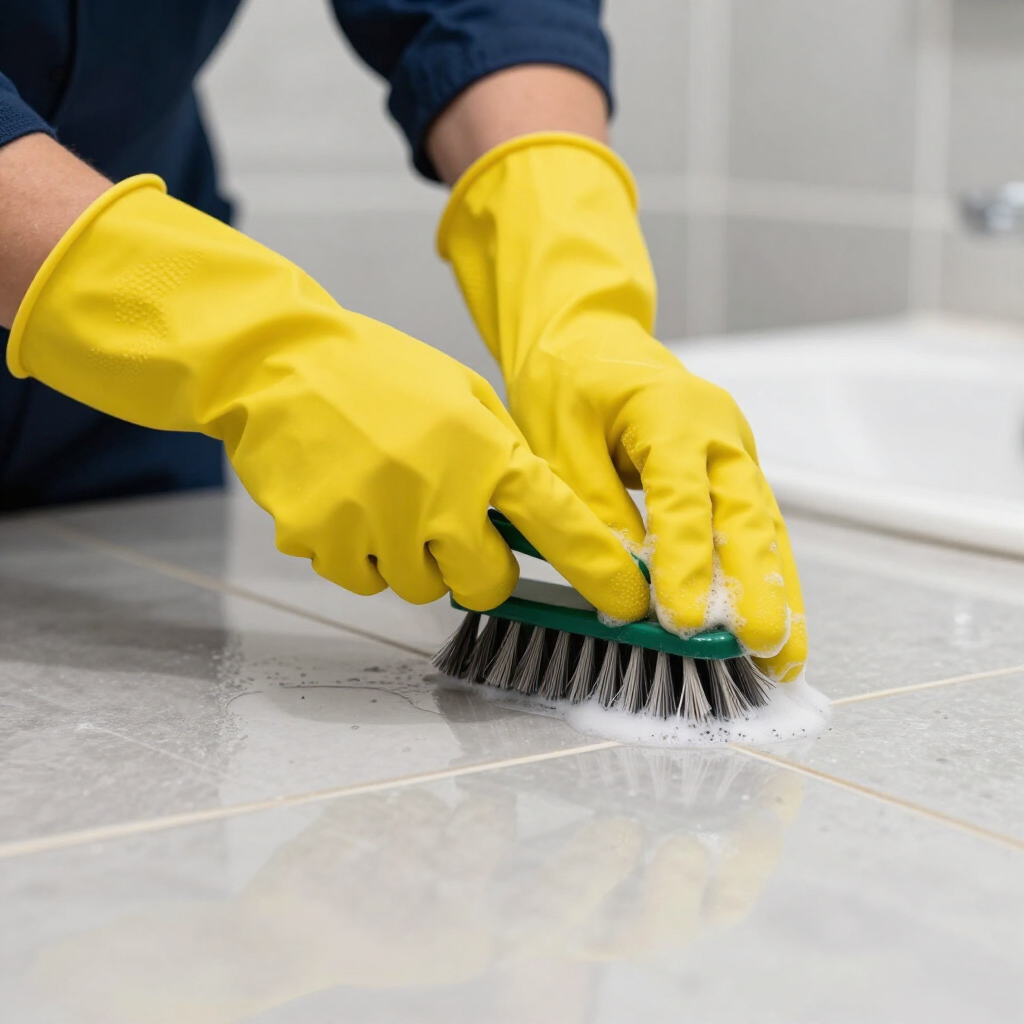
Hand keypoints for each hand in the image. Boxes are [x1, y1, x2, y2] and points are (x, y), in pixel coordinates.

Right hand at [7, 174, 648, 619]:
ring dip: (415, 558)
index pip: (560, 526)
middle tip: (455, 527)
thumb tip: (535, 519)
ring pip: (419, 587)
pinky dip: (361, 554)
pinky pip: (361, 579)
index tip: (628, 603)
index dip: (600, 571)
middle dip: (481, 569)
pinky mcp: (324, 544)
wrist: (278, 362)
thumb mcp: (462, 397)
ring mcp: (378, 525)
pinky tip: (348, 502)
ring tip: (386, 495)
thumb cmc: (375, 375)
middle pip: (486, 586)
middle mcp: (438, 498)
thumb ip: (502, 458)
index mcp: (482, 453)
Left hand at [438, 134, 805, 680]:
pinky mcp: (730, 471)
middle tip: (761, 642)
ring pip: (763, 525)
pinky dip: (764, 575)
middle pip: (746, 511)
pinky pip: (753, 526)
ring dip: (777, 590)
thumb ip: (595, 510)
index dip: (686, 560)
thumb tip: (625, 583)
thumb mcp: (559, 442)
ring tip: (786, 654)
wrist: (588, 338)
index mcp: (671, 411)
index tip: (684, 617)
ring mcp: (732, 450)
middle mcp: (717, 431)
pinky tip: (776, 621)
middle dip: (757, 583)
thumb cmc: (568, 381)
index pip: (683, 496)